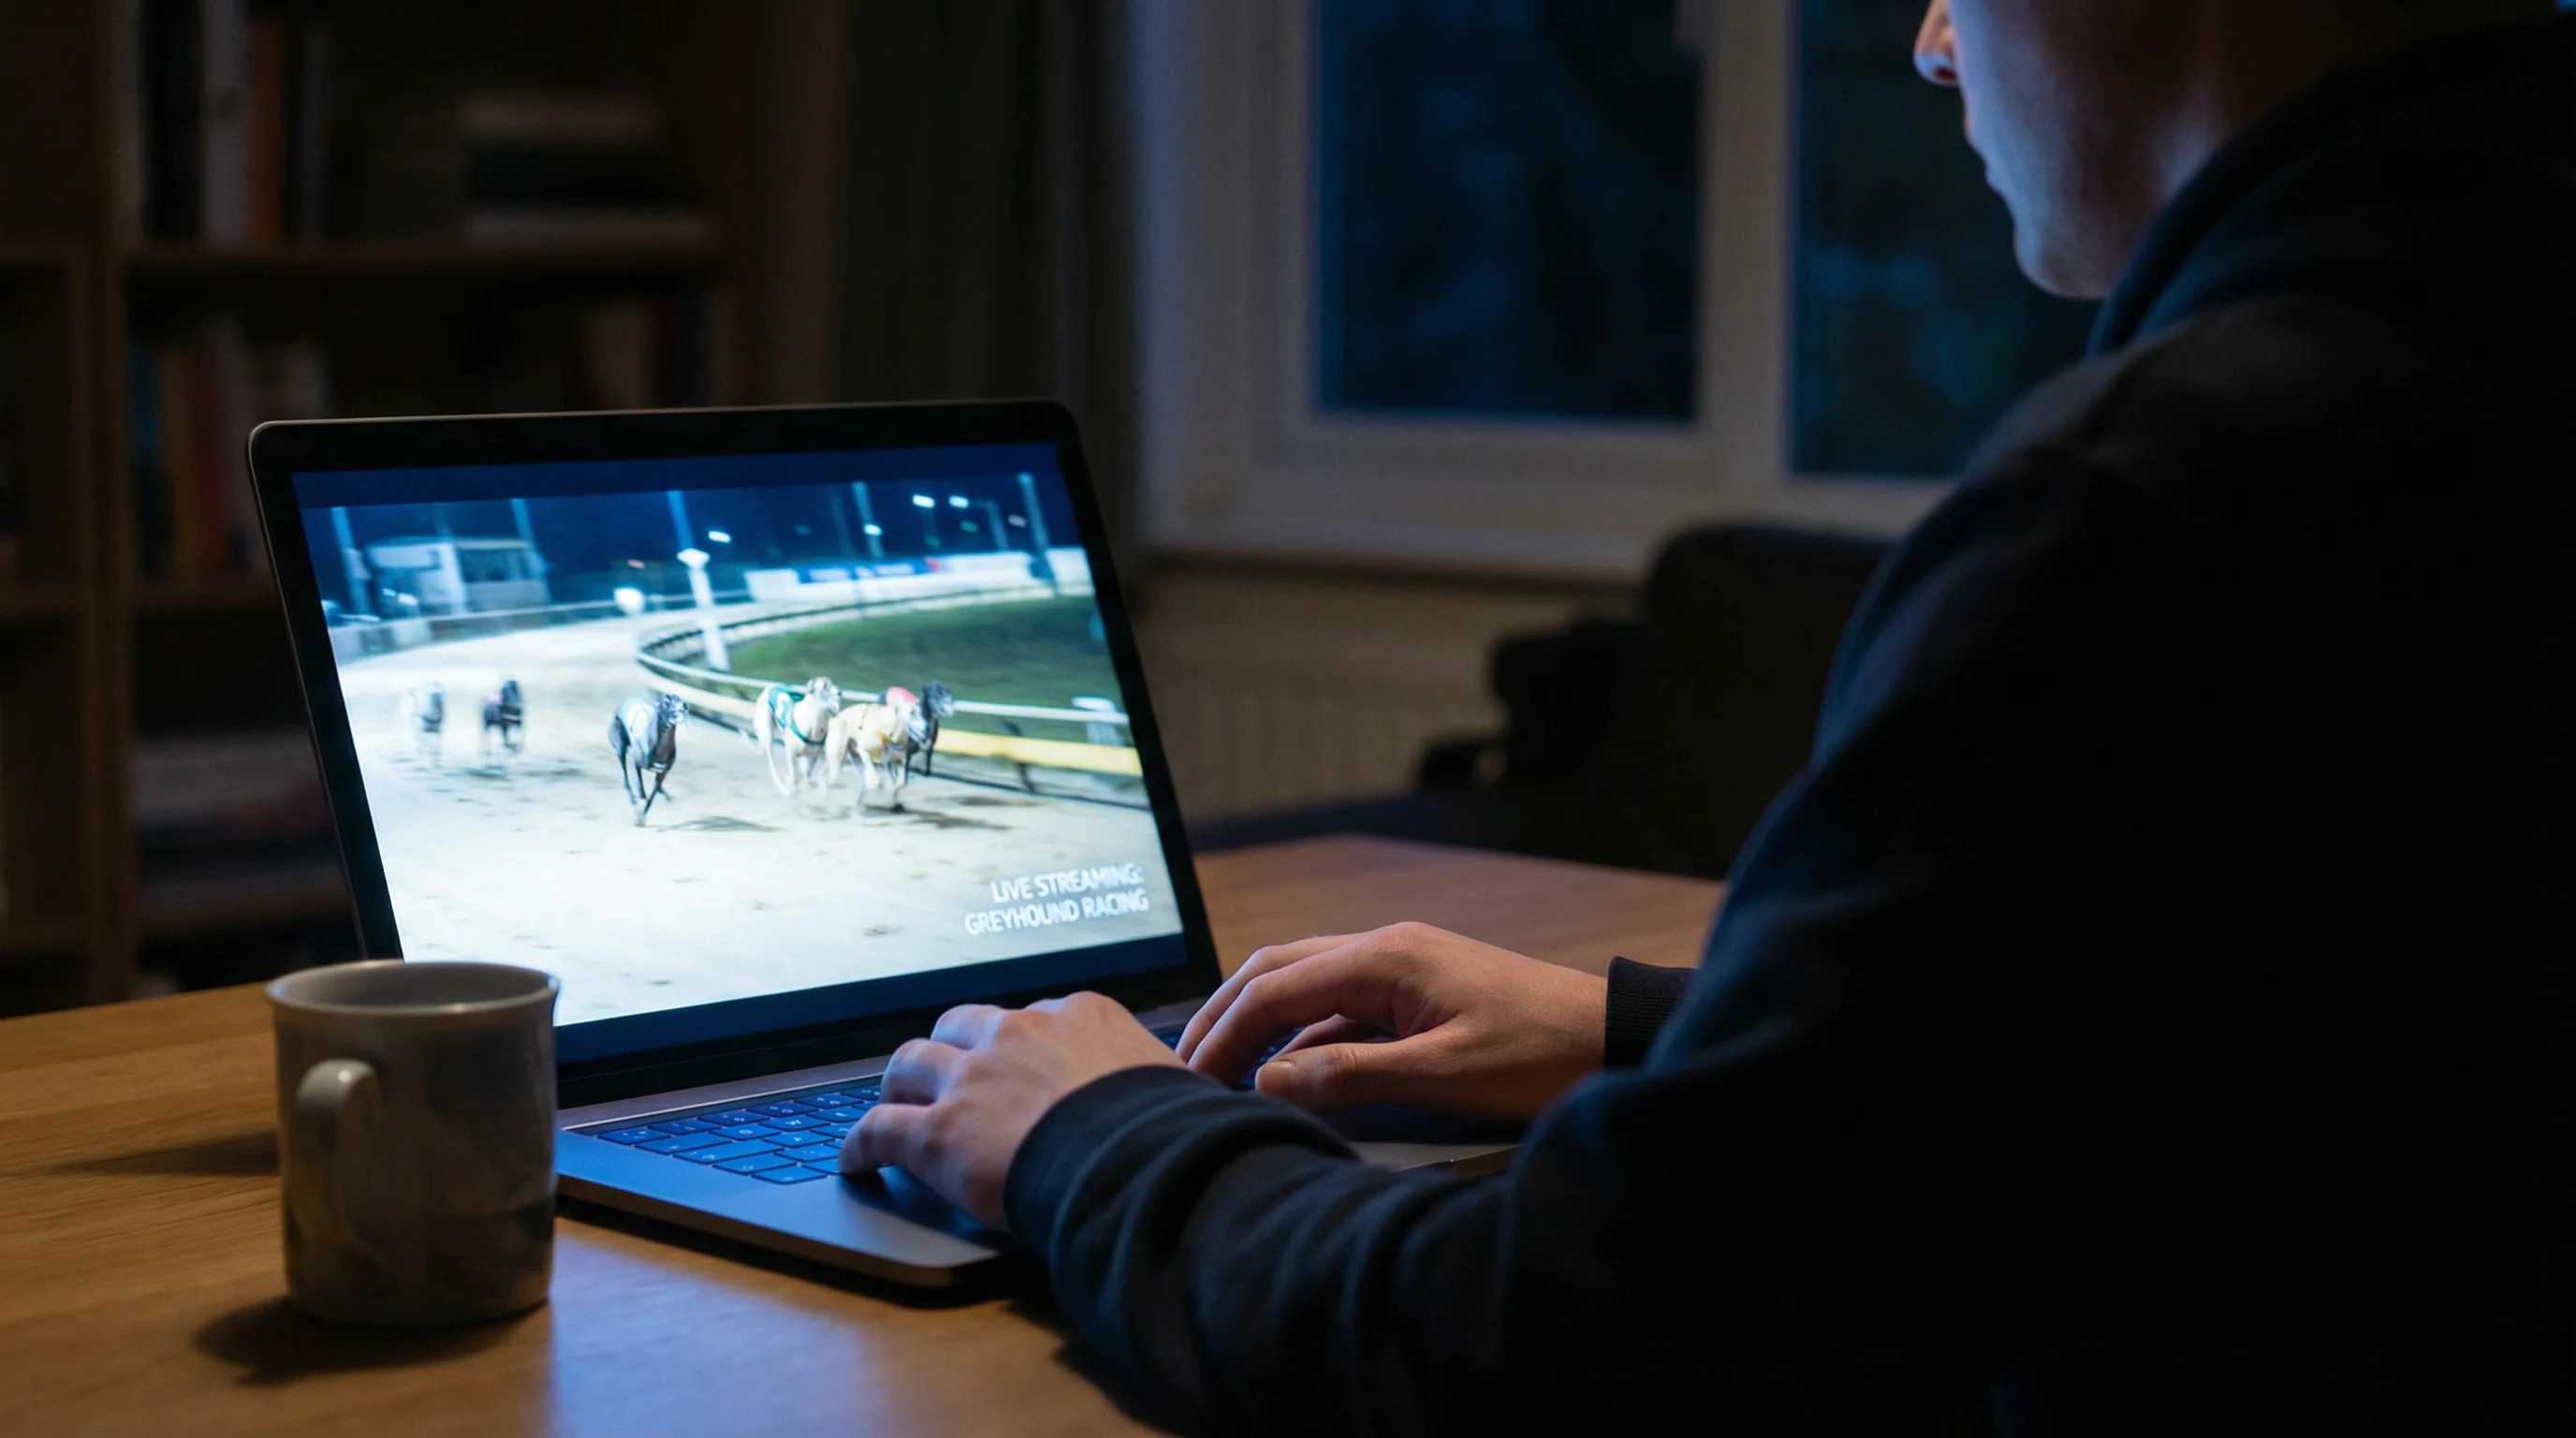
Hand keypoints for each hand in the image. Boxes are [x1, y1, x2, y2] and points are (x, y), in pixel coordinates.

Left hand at [839, 992, 1182, 1228]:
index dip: (1018, 1045)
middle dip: (949, 1048)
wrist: (1136, 1165)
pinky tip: (854, 1161)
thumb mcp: (1178, 1087)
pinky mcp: (935, 1133)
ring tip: (893, 1106)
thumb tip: (1191, 1106)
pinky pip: (877, 1130)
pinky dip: (859, 1144)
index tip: (1016, 1065)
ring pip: (909, 1062)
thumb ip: (1161, 1085)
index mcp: (1080, 1016)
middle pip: (961, 1025)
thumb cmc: (1171, 1134)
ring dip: (899, 1085)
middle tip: (945, 1076)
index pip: (1034, 1017)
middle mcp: (1018, 1035)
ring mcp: (971, 1080)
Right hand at [1178, 922, 1606, 1122]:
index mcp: (1384, 957)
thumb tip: (1267, 1081)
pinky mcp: (1420, 993)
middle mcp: (1386, 949)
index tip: (1189, 1080)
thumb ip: (1350, 1076)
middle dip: (1227, 1016)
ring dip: (1263, 1026)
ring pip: (1307, 986)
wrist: (1614, 1038)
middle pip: (1278, 970)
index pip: (1274, 987)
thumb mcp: (1442, 1075)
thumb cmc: (1540, 1054)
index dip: (1225, 1034)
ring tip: (1224, 1073)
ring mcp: (1403, 968)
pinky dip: (1306, 1038)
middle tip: (1186, 1067)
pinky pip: (1343, 1008)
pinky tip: (1291, 1076)